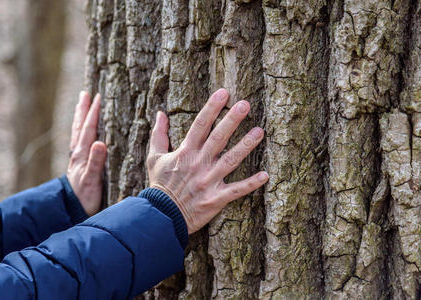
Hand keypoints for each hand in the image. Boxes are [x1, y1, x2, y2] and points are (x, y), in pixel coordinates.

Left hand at [67, 91, 106, 215]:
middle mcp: (78, 154)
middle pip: (80, 127)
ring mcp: (77, 158)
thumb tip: (100, 142)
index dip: (94, 113)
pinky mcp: (79, 164)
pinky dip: (81, 131)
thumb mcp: (92, 181)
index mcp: (82, 155)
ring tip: (82, 105)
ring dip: (81, 118)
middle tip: (86, 94)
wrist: (73, 210)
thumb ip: (96, 162)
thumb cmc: (85, 198)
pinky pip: (79, 141)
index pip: (89, 129)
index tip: (98, 97)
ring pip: (78, 133)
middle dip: (83, 110)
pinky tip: (84, 131)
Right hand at [147, 89, 268, 233]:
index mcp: (185, 153)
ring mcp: (208, 182)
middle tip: (245, 104)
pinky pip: (236, 190)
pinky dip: (251, 184)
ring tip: (260, 131)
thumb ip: (159, 135)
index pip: (199, 125)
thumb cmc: (159, 185)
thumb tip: (160, 113)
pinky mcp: (215, 199)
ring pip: (230, 160)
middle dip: (231, 120)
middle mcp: (198, 164)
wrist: (161, 216)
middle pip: (217, 138)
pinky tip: (266, 175)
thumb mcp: (154, 158)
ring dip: (245, 146)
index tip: (223, 93)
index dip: (211, 108)